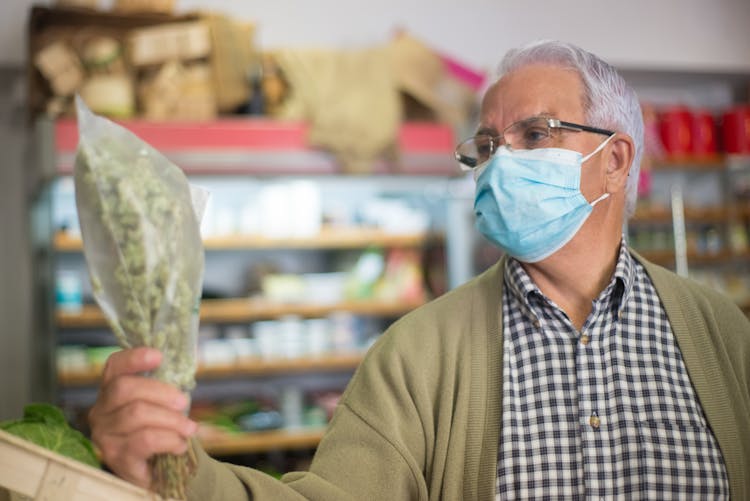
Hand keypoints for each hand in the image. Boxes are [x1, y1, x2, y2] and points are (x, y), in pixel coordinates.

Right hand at [88, 347, 197, 487]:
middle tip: (183, 402)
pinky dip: (169, 439)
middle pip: (125, 388)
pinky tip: (180, 445)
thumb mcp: (159, 407)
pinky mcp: (116, 457)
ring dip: (172, 419)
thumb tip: (183, 370)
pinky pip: (145, 439)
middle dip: (160, 391)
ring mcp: (105, 435)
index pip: (114, 367)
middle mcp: (101, 412)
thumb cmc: (158, 433)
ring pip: (138, 414)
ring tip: (189, 428)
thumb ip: (164, 389)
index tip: (158, 356)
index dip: (134, 358)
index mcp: (111, 393)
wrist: (156, 473)